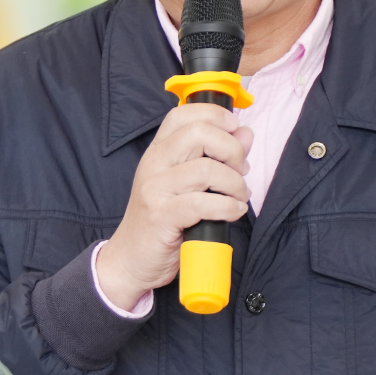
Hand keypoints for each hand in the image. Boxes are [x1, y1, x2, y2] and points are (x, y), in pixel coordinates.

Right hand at [94, 102, 253, 309]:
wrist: (130, 259)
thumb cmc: (162, 221)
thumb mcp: (187, 184)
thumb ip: (216, 156)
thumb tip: (245, 133)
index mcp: (158, 152)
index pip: (182, 114)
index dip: (214, 114)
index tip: (235, 128)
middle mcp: (154, 164)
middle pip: (198, 133)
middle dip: (232, 150)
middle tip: (240, 170)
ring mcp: (155, 189)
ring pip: (207, 169)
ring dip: (235, 184)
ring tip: (238, 197)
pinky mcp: (161, 216)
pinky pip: (203, 203)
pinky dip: (228, 207)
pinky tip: (233, 211)